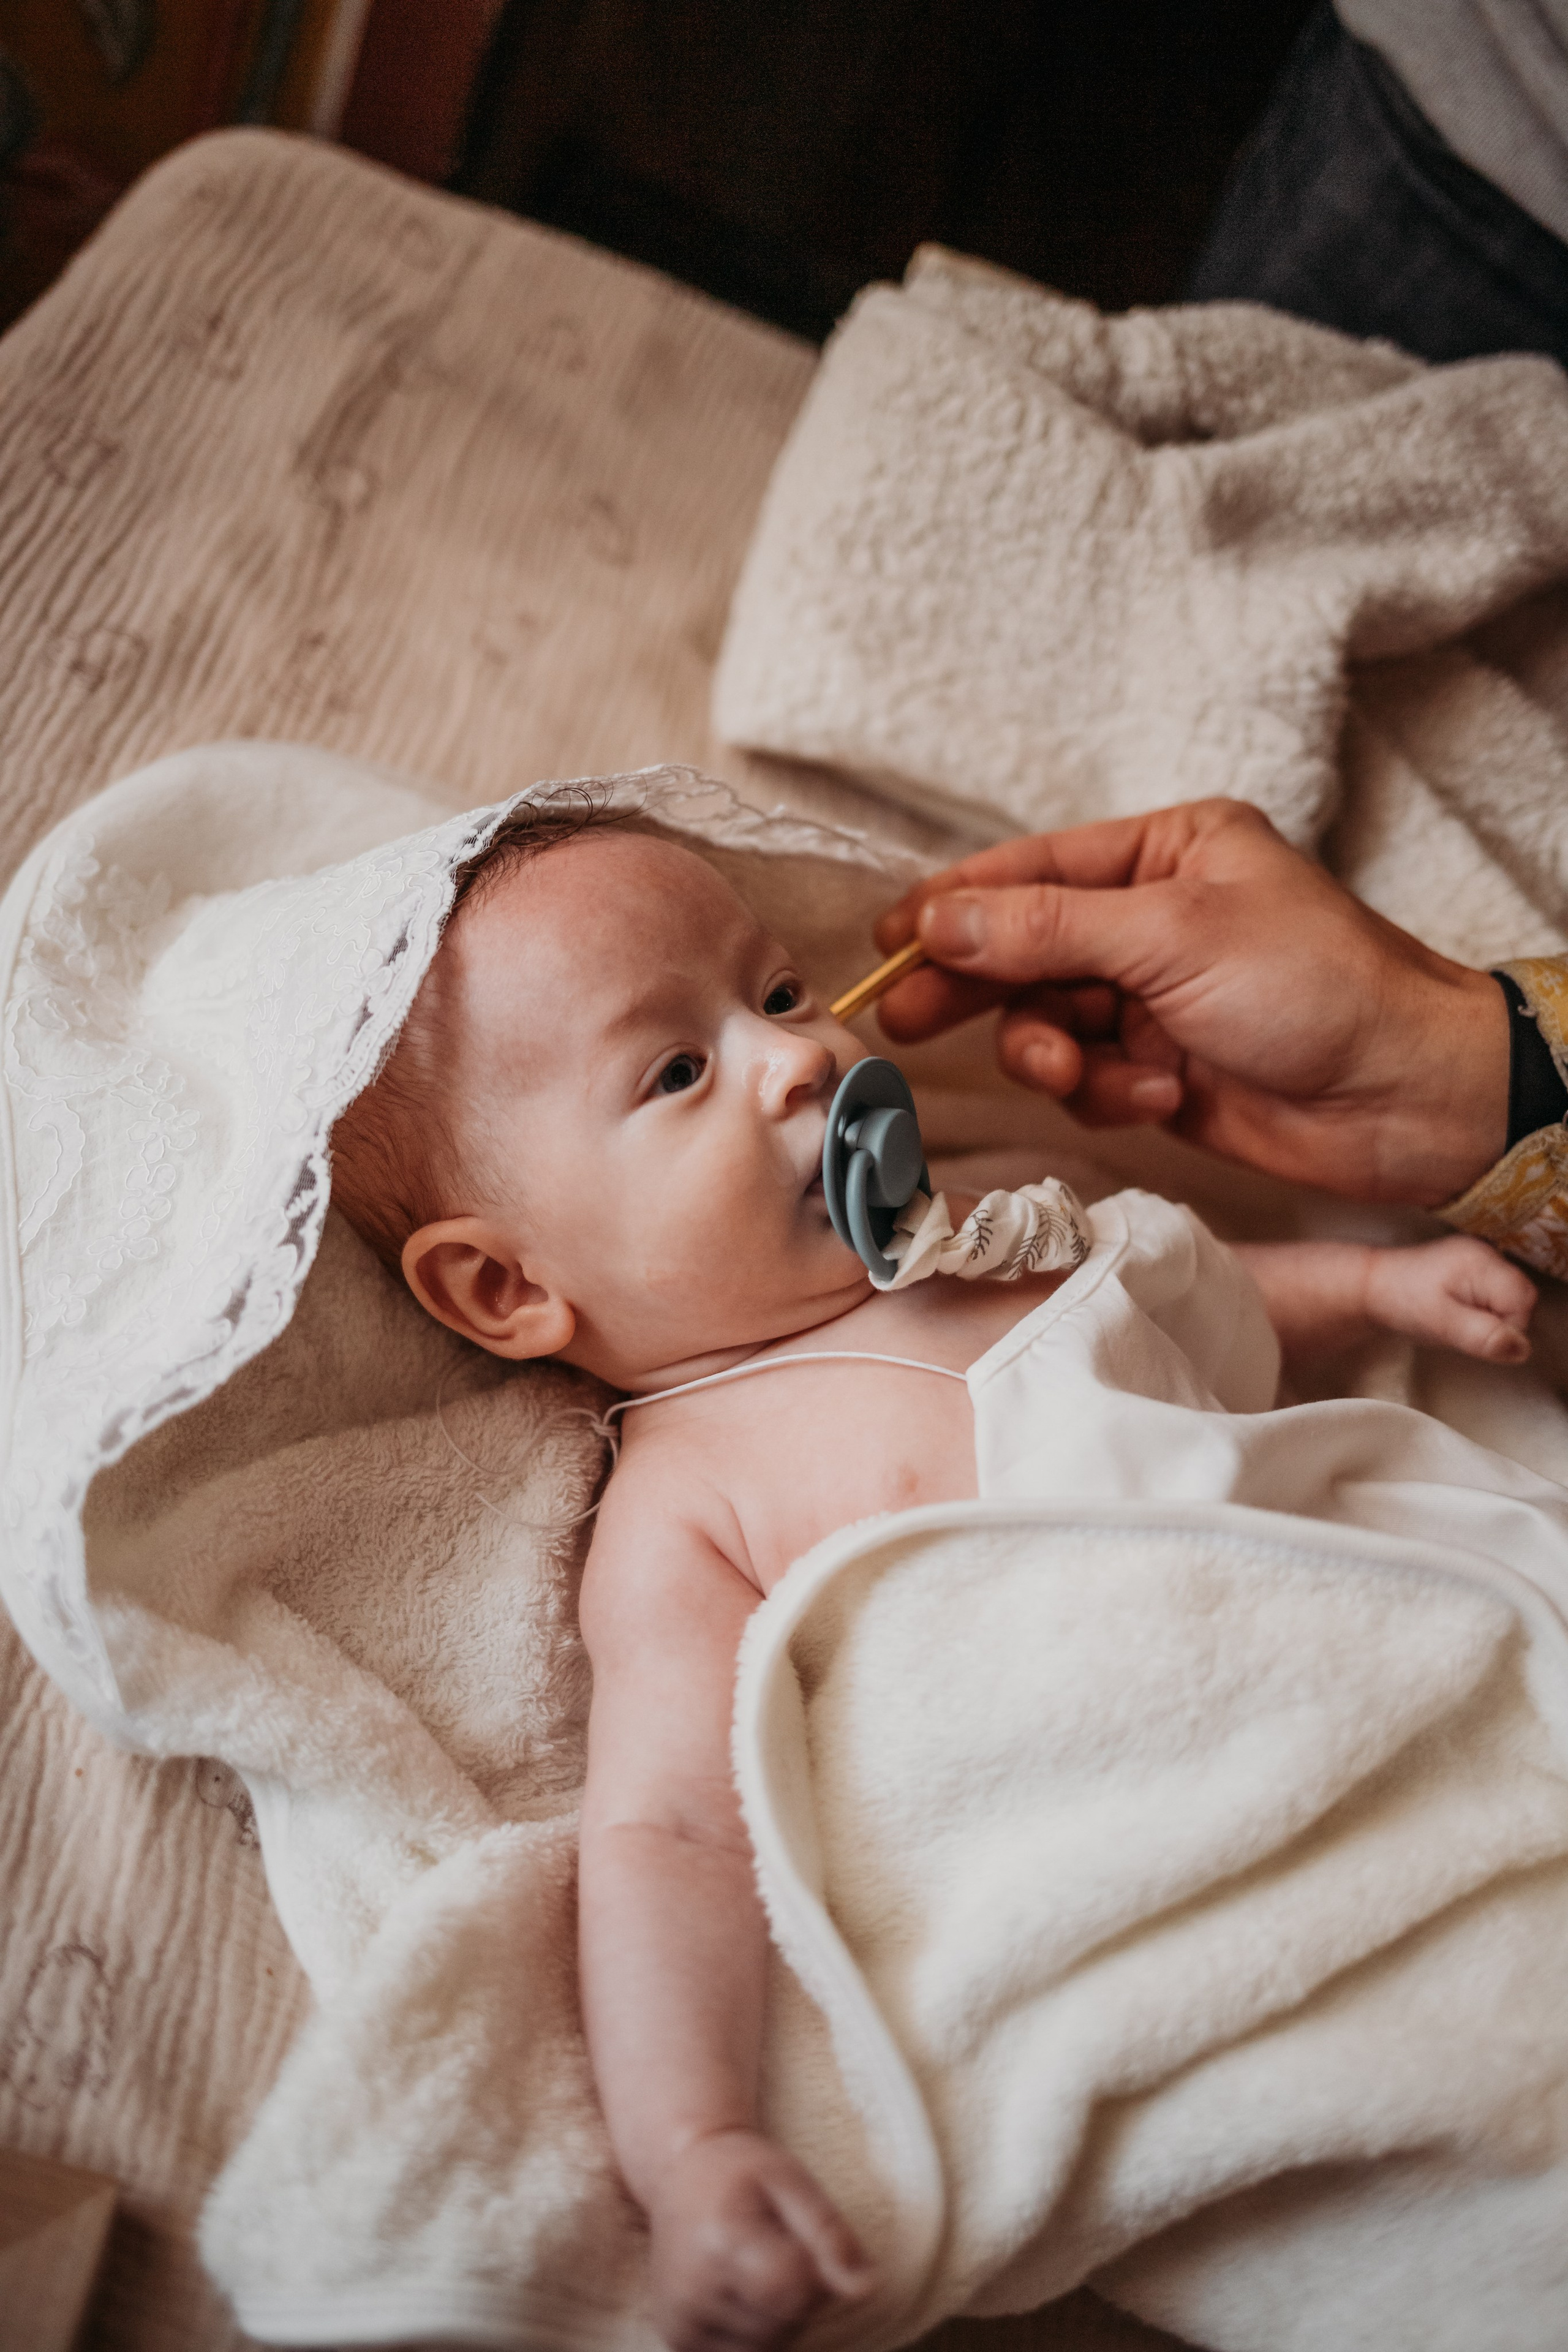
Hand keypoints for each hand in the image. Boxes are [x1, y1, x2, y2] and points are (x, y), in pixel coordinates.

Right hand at [647, 2129, 873, 2351]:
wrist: (678, 2172)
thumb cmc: (741, 2172)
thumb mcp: (791, 2179)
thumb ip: (830, 2233)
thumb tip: (865, 2289)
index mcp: (724, 2238)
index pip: (796, 2292)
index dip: (815, 2274)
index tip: (799, 2240)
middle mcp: (694, 2287)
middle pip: (785, 2323)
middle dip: (799, 2295)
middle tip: (776, 2246)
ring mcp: (681, 2319)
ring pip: (768, 2345)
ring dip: (779, 2316)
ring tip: (757, 2265)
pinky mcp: (678, 2337)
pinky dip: (755, 2331)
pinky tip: (742, 2290)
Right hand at [874, 799, 1509, 1208]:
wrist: (1408, 1099)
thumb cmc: (1318, 989)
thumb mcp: (1172, 937)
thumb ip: (1046, 929)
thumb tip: (939, 921)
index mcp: (1167, 852)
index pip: (1032, 870)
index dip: (954, 906)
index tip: (888, 942)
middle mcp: (1155, 919)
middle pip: (1025, 948)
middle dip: (977, 987)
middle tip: (909, 1018)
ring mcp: (1155, 998)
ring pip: (1046, 1023)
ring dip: (1052, 1054)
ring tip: (1073, 1071)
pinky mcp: (1160, 1069)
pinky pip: (1087, 1080)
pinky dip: (1108, 1093)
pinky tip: (1159, 1097)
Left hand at [1365, 1235, 1536, 1365]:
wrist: (1373, 1285)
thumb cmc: (1402, 1302)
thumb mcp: (1442, 1325)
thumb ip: (1483, 1336)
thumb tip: (1521, 1348)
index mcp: (1481, 1263)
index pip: (1524, 1300)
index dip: (1508, 1326)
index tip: (1475, 1333)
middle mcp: (1485, 1254)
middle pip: (1521, 1297)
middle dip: (1499, 1321)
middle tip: (1463, 1325)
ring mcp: (1480, 1258)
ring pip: (1509, 1297)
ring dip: (1489, 1316)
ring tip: (1455, 1316)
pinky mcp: (1472, 1267)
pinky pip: (1494, 1294)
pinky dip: (1481, 1308)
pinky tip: (1457, 1310)